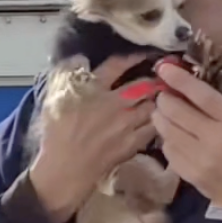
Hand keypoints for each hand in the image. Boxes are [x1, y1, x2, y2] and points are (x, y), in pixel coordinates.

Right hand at [30, 54, 156, 222]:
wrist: (65, 167)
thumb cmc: (57, 132)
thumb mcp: (54, 96)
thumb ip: (68, 74)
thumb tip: (81, 58)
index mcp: (96, 88)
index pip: (117, 65)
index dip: (132, 58)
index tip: (143, 55)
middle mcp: (116, 103)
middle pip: (144, 86)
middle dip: (155, 80)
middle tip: (162, 77)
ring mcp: (127, 124)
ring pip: (153, 106)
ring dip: (160, 101)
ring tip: (166, 98)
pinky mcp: (133, 144)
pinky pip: (153, 129)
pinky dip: (159, 123)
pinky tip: (161, 121)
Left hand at [152, 63, 221, 222]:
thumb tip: (200, 81)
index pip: (201, 95)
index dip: (180, 80)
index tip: (164, 67)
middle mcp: (213, 139)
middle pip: (177, 111)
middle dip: (164, 98)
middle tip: (164, 95)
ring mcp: (199, 158)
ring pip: (167, 130)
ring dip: (160, 117)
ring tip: (162, 112)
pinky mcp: (188, 174)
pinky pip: (168, 150)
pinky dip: (167, 138)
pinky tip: (172, 135)